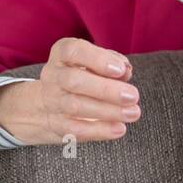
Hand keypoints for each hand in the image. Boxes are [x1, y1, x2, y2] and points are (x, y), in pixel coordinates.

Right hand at [0, 37, 139, 144]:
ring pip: (75, 106)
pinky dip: (99, 131)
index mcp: (62, 54)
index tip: (121, 69)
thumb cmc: (85, 76)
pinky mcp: (56, 124)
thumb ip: (114, 63)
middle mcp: (54, 76)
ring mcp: (52, 101)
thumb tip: (125, 71)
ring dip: (108, 111)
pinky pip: (75, 129)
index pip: (72, 51)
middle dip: (106, 89)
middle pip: (73, 81)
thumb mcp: (96, 63)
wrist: (49, 104)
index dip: (97, 59)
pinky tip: (119, 129)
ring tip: (132, 113)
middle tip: (133, 96)